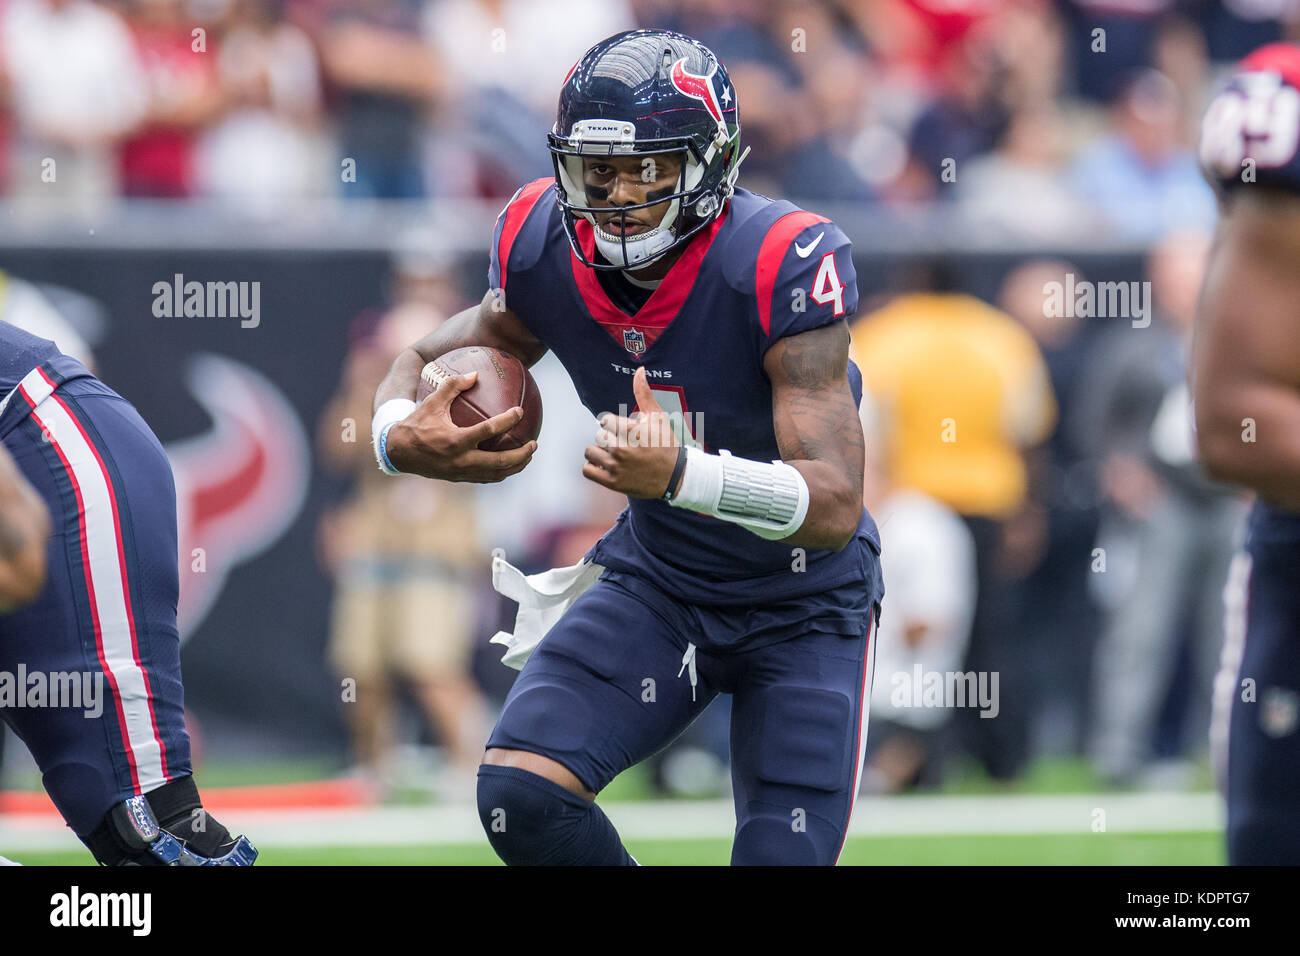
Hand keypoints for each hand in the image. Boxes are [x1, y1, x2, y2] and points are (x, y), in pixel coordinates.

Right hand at [385, 370, 536, 481]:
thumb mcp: (432, 402)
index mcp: (455, 440)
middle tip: (534, 443)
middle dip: (521, 454)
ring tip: (528, 454)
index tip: (520, 411)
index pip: (488, 430)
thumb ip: (453, 386)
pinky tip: (511, 462)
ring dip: (516, 466)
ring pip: (496, 473)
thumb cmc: (416, 424)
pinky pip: (487, 477)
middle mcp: (461, 459)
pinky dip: (502, 471)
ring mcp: (462, 472)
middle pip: (500, 461)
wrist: (399, 452)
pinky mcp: (461, 478)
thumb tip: (475, 374)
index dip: (507, 420)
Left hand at [582, 367, 680, 498]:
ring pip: (590, 452)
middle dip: (609, 438)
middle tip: (622, 444)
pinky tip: (605, 465)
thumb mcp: (657, 416)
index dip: (614, 425)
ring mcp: (616, 467)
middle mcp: (621, 449)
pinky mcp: (613, 482)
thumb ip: (644, 393)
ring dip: (599, 452)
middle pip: (599, 436)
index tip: (624, 431)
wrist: (675, 476)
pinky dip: (593, 467)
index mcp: (631, 430)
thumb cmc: (666, 444)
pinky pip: (588, 470)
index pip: (605, 421)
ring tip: (613, 454)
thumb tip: (640, 370)